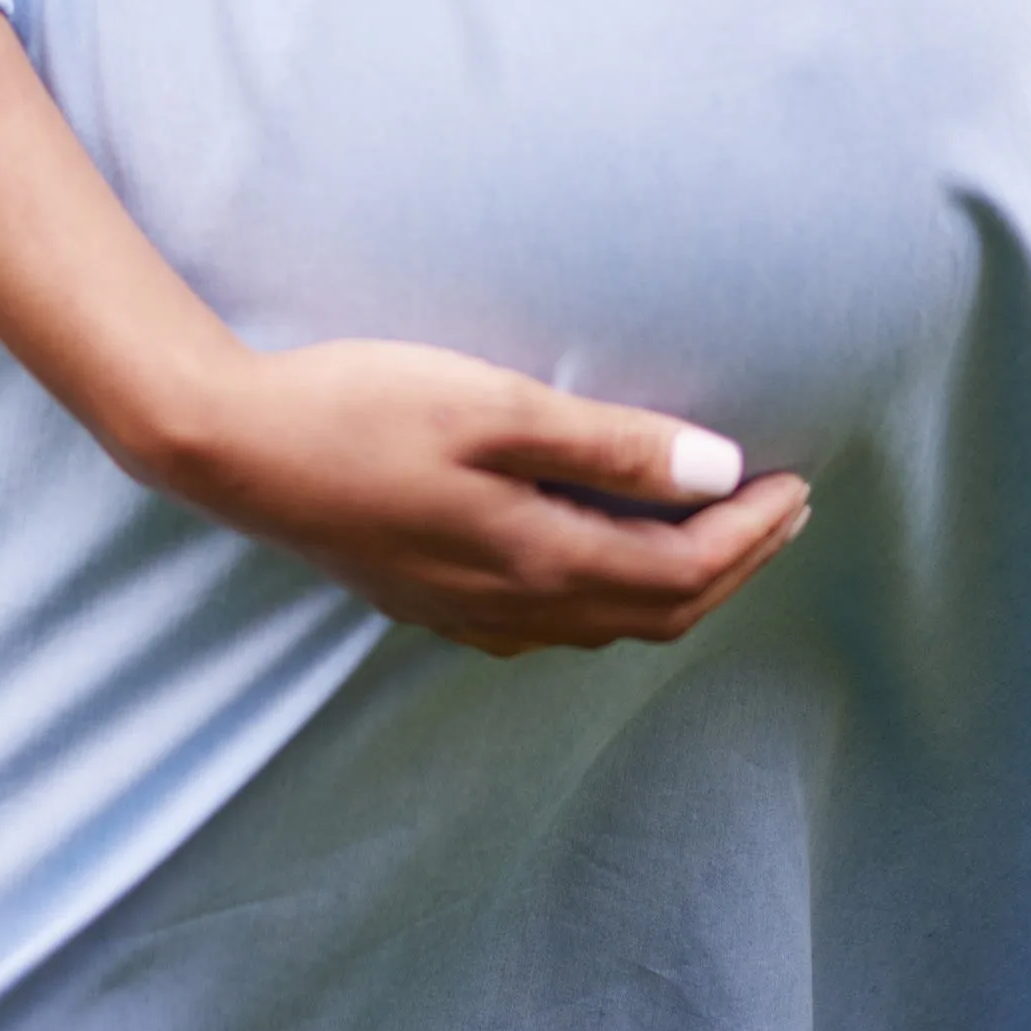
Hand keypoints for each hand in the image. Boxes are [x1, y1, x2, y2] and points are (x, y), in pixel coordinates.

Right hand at [0, 10, 807, 655]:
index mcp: (538, 559)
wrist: (231, 447)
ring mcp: (465, 612)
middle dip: (733, 565)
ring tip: (714, 533)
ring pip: (604, 625)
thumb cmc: (360, 407)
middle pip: (656, 610)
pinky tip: (598, 562)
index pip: (684, 570)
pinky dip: (608, 597)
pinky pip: (550, 623)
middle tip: (782, 513)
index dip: (754, 535)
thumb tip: (724, 471)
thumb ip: (611, 444)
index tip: (800, 486)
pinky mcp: (427, 600)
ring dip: (675, 585)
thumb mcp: (493, 405)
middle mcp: (512, 606)